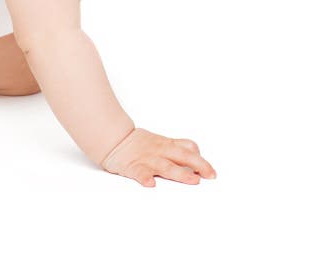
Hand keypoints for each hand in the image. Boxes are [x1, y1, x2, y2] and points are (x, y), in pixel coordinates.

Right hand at [99, 127, 216, 187]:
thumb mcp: (160, 141)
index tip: (211, 171)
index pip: (187, 148)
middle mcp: (159, 151)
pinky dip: (145, 178)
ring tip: (192, 180)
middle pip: (182, 156)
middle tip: (211, 175)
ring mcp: (146, 159)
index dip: (200, 159)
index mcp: (165, 145)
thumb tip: (196, 151)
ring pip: (165, 166)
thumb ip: (177, 146)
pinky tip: (151, 185)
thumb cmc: (138, 143)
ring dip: (180, 173)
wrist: (113, 138)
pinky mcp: (132, 166)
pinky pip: (139, 172)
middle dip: (198, 165)